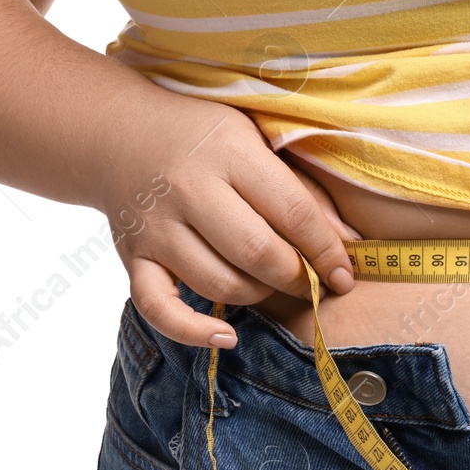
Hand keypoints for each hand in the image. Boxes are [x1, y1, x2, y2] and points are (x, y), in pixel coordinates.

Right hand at [93, 91, 359, 347]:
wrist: (119, 134)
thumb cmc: (204, 138)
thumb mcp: (256, 141)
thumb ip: (301, 190)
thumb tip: (350, 245)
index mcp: (230, 152)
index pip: (293, 211)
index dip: (327, 250)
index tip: (345, 274)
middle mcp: (189, 189)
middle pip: (256, 253)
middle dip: (296, 278)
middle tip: (312, 284)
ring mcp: (156, 226)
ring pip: (218, 285)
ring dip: (257, 296)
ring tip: (270, 285)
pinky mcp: (132, 256)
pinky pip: (158, 308)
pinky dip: (192, 331)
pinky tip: (226, 335)